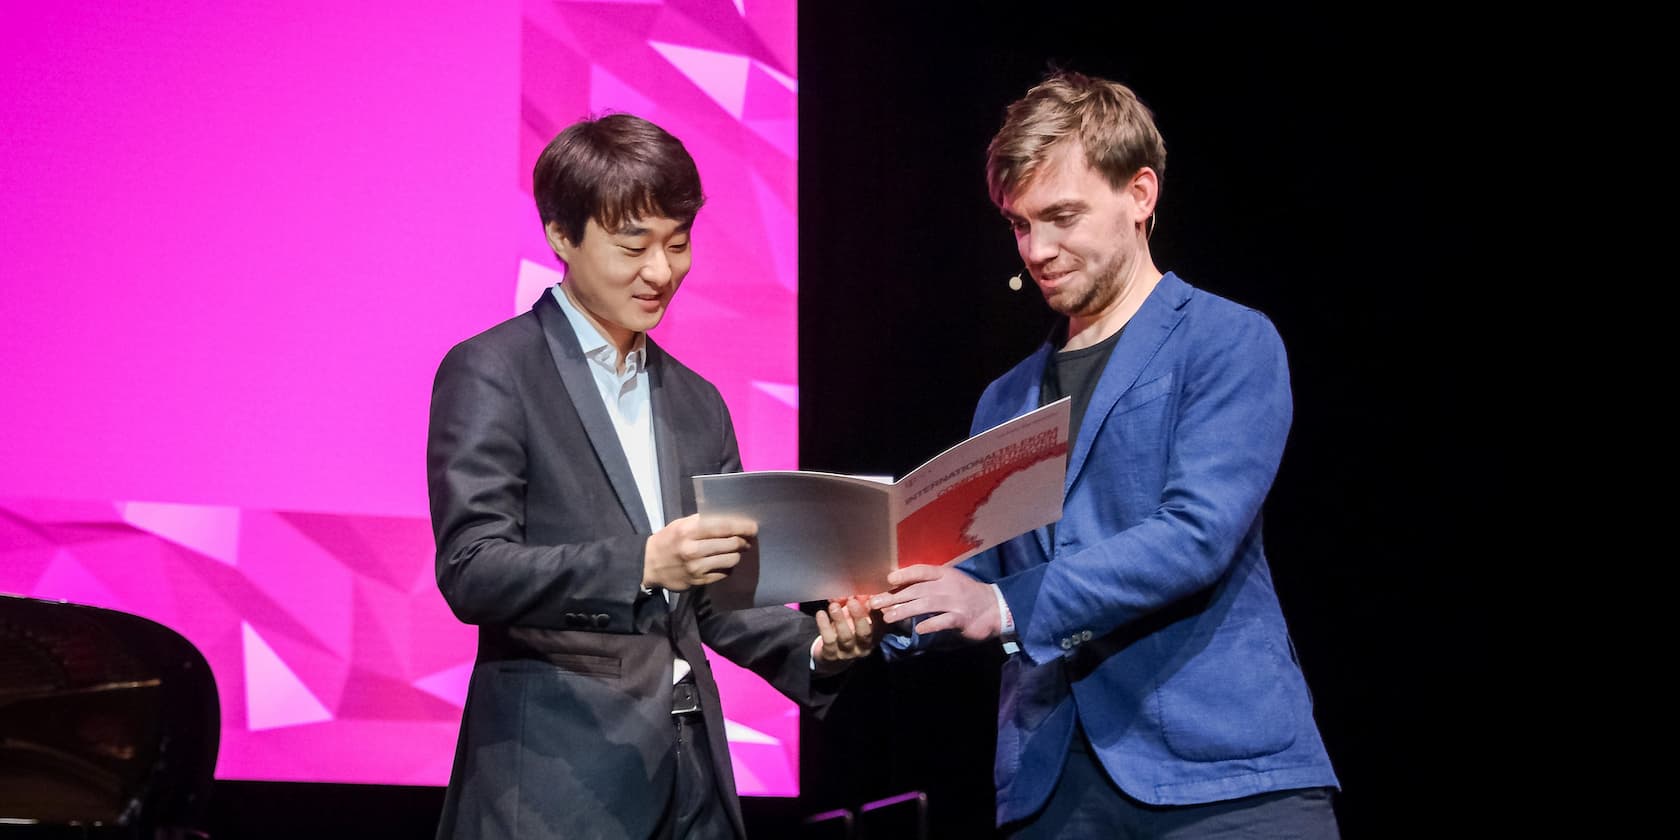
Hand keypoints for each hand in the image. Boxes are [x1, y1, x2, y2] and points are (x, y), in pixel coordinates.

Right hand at [642, 514, 755, 590]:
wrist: (649, 565)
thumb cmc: (668, 540)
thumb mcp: (681, 525)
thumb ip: (702, 522)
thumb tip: (730, 521)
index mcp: (688, 531)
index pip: (723, 526)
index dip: (742, 526)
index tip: (753, 527)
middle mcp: (693, 549)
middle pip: (731, 544)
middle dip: (743, 541)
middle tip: (746, 540)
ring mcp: (697, 568)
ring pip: (731, 560)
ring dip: (736, 555)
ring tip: (735, 551)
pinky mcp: (699, 582)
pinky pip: (723, 574)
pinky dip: (727, 567)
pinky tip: (723, 563)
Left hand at [813, 595, 880, 674]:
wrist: (831, 655)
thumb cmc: (846, 629)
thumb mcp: (853, 615)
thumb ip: (855, 602)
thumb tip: (854, 591)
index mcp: (875, 635)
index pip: (880, 623)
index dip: (876, 610)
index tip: (870, 596)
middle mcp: (864, 646)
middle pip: (865, 633)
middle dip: (859, 616)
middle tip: (853, 601)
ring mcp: (848, 653)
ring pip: (846, 637)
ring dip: (840, 620)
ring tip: (834, 606)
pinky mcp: (831, 655)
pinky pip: (829, 641)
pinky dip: (824, 626)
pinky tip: (821, 614)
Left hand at [867, 565, 1000, 640]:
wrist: (995, 607)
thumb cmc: (966, 594)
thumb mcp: (949, 582)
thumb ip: (928, 584)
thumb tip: (899, 588)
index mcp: (944, 574)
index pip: (922, 571)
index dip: (905, 574)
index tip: (888, 580)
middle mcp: (948, 585)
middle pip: (918, 590)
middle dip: (894, 597)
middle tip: (875, 603)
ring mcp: (955, 602)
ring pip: (926, 604)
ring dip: (905, 610)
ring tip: (888, 617)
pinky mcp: (962, 618)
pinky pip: (943, 621)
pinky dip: (930, 624)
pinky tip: (918, 629)